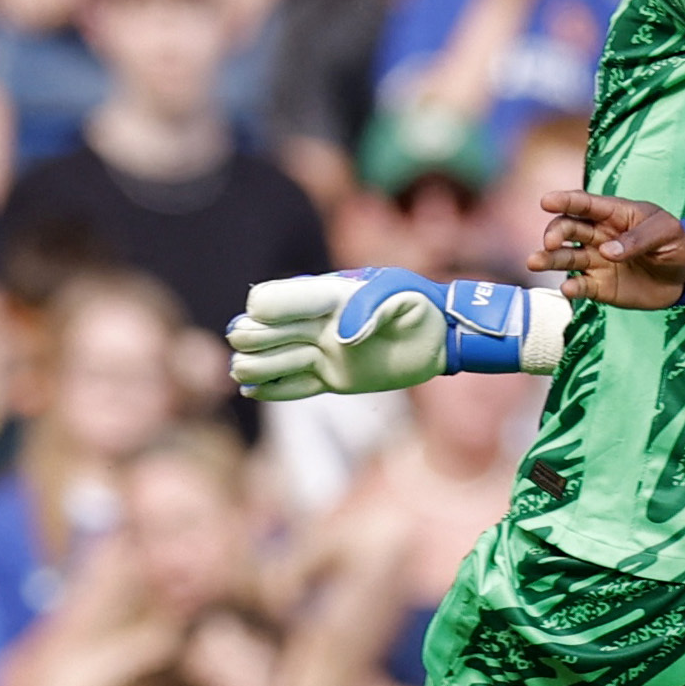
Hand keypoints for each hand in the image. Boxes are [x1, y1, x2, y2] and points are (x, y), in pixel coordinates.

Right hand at [226, 270, 565, 398]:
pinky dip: (274, 388)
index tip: (259, 316)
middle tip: (244, 348)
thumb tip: (339, 338)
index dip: (267, 307)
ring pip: (276, 360)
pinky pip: (296, 385)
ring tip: (243, 372)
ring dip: (257, 365)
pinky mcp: (333, 378)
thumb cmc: (420, 307)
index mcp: (327, 295)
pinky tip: (251, 390)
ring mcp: (322, 351)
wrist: (441, 335)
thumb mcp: (402, 298)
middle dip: (253, 337)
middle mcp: (317, 324)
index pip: (280, 297)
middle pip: (267, 330)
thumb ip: (370, 310)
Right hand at [541, 191, 684, 308]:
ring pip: (566, 257)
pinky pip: (581, 286)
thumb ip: (639, 239)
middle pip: (568, 228)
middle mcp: (598, 235)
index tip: (546, 201)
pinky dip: (572, 288)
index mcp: (614, 214)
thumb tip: (607, 252)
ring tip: (534, 263)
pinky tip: (568, 290)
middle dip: (555, 232)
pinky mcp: (599, 286)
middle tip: (549, 242)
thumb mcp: (667, 233)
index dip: (564, 200)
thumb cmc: (676, 244)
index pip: (585, 204)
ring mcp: (596, 261)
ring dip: (549, 259)